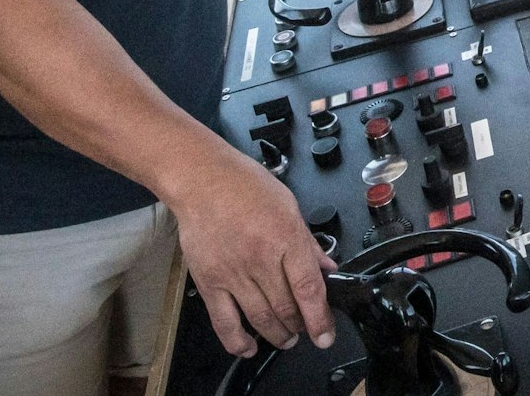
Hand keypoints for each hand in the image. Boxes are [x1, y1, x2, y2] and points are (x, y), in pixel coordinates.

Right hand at [171, 147, 336, 356]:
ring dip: (276, 335)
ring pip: (260, 319)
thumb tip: (327, 268)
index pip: (308, 289)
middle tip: (305, 330)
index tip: (325, 335)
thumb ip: (308, 243)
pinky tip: (249, 347)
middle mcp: (260, 258)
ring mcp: (233, 273)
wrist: (202, 180)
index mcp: (286, 238)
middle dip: (300, 327)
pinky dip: (238, 341)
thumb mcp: (289, 206)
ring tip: (285, 339)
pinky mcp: (208, 282)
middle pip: (286, 307)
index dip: (320, 318)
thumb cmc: (246, 186)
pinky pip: (224, 321)